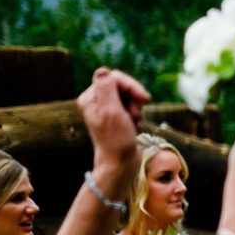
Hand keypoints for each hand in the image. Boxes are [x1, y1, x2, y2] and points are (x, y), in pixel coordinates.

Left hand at [81, 67, 149, 184]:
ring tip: (134, 123)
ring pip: (128, 97)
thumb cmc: (116, 140)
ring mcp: (106, 110)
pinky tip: (134, 127)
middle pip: (122, 86)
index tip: (144, 99)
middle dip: (134, 99)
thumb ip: (106, 88)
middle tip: (137, 114)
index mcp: (90, 98)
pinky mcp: (116, 118)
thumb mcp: (111, 111)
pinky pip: (131, 108)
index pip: (113, 78)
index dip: (131, 86)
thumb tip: (103, 70)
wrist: (120, 163)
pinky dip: (136, 116)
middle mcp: (96, 102)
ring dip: (136, 109)